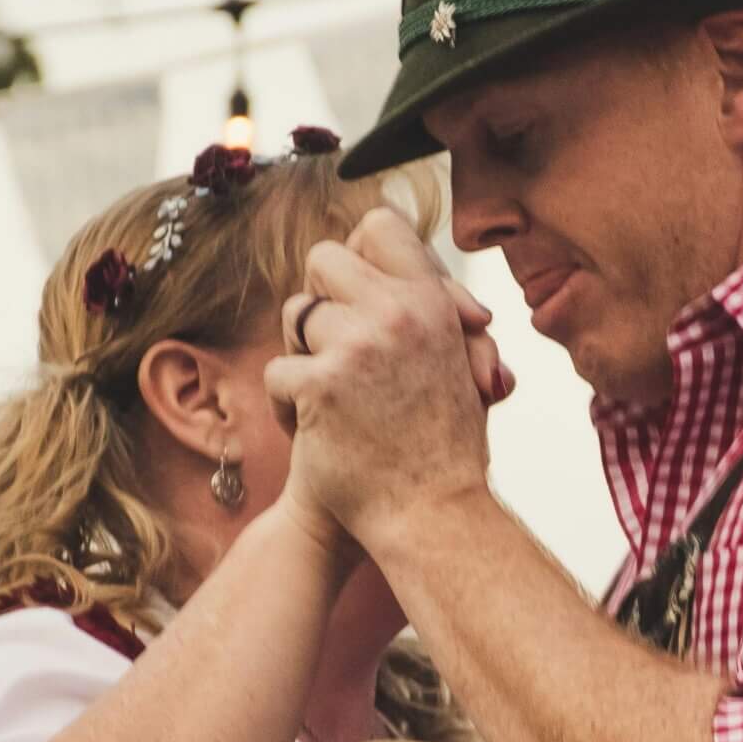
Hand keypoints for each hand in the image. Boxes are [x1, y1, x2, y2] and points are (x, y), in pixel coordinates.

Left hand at [269, 209, 506, 548]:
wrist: (431, 515)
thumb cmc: (446, 446)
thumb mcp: (465, 366)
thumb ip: (442, 314)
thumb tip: (420, 276)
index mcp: (432, 301)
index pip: (379, 226)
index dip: (359, 254)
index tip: (358, 294)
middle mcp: (397, 312)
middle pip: (323, 258)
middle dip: (321, 301)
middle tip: (336, 347)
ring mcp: (357, 346)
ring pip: (295, 313)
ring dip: (303, 352)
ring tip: (330, 394)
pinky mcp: (320, 385)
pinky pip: (278, 370)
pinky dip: (286, 405)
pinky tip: (314, 431)